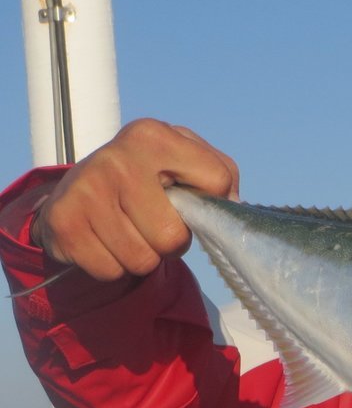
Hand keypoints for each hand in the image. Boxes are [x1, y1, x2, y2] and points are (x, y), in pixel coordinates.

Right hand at [31, 118, 239, 281]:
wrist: (79, 189)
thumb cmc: (149, 180)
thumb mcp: (186, 161)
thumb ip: (220, 176)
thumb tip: (230, 205)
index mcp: (152, 136)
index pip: (216, 181)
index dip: (210, 204)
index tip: (189, 198)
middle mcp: (116, 159)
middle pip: (174, 237)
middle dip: (172, 242)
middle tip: (153, 224)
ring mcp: (85, 190)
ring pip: (142, 260)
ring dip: (143, 257)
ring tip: (129, 231)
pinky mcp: (64, 223)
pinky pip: (111, 271)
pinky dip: (114, 266)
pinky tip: (105, 240)